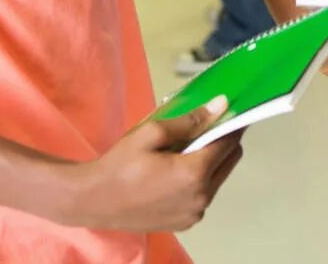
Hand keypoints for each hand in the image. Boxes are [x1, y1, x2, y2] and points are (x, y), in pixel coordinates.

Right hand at [63, 99, 244, 231]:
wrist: (93, 200)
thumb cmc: (120, 164)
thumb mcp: (151, 133)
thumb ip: (190, 120)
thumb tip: (221, 105)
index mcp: (194, 174)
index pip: (228, 143)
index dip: (232, 124)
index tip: (233, 111)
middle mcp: (201, 198)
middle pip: (229, 161)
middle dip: (223, 141)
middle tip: (206, 126)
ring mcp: (194, 213)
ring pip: (218, 178)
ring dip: (212, 161)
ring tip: (186, 148)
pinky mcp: (186, 222)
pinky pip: (204, 195)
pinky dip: (200, 179)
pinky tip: (177, 170)